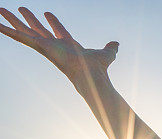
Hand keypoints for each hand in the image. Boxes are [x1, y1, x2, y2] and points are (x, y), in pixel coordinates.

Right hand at [0, 7, 117, 81]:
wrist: (90, 73)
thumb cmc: (98, 67)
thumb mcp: (107, 54)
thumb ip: (111, 49)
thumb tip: (117, 45)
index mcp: (67, 45)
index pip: (58, 31)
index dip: (54, 22)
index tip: (47, 14)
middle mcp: (54, 45)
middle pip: (37, 29)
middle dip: (29, 19)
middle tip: (19, 9)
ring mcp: (44, 45)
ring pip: (24, 30)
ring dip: (12, 20)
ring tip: (0, 9)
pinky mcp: (39, 45)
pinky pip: (19, 36)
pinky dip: (7, 30)